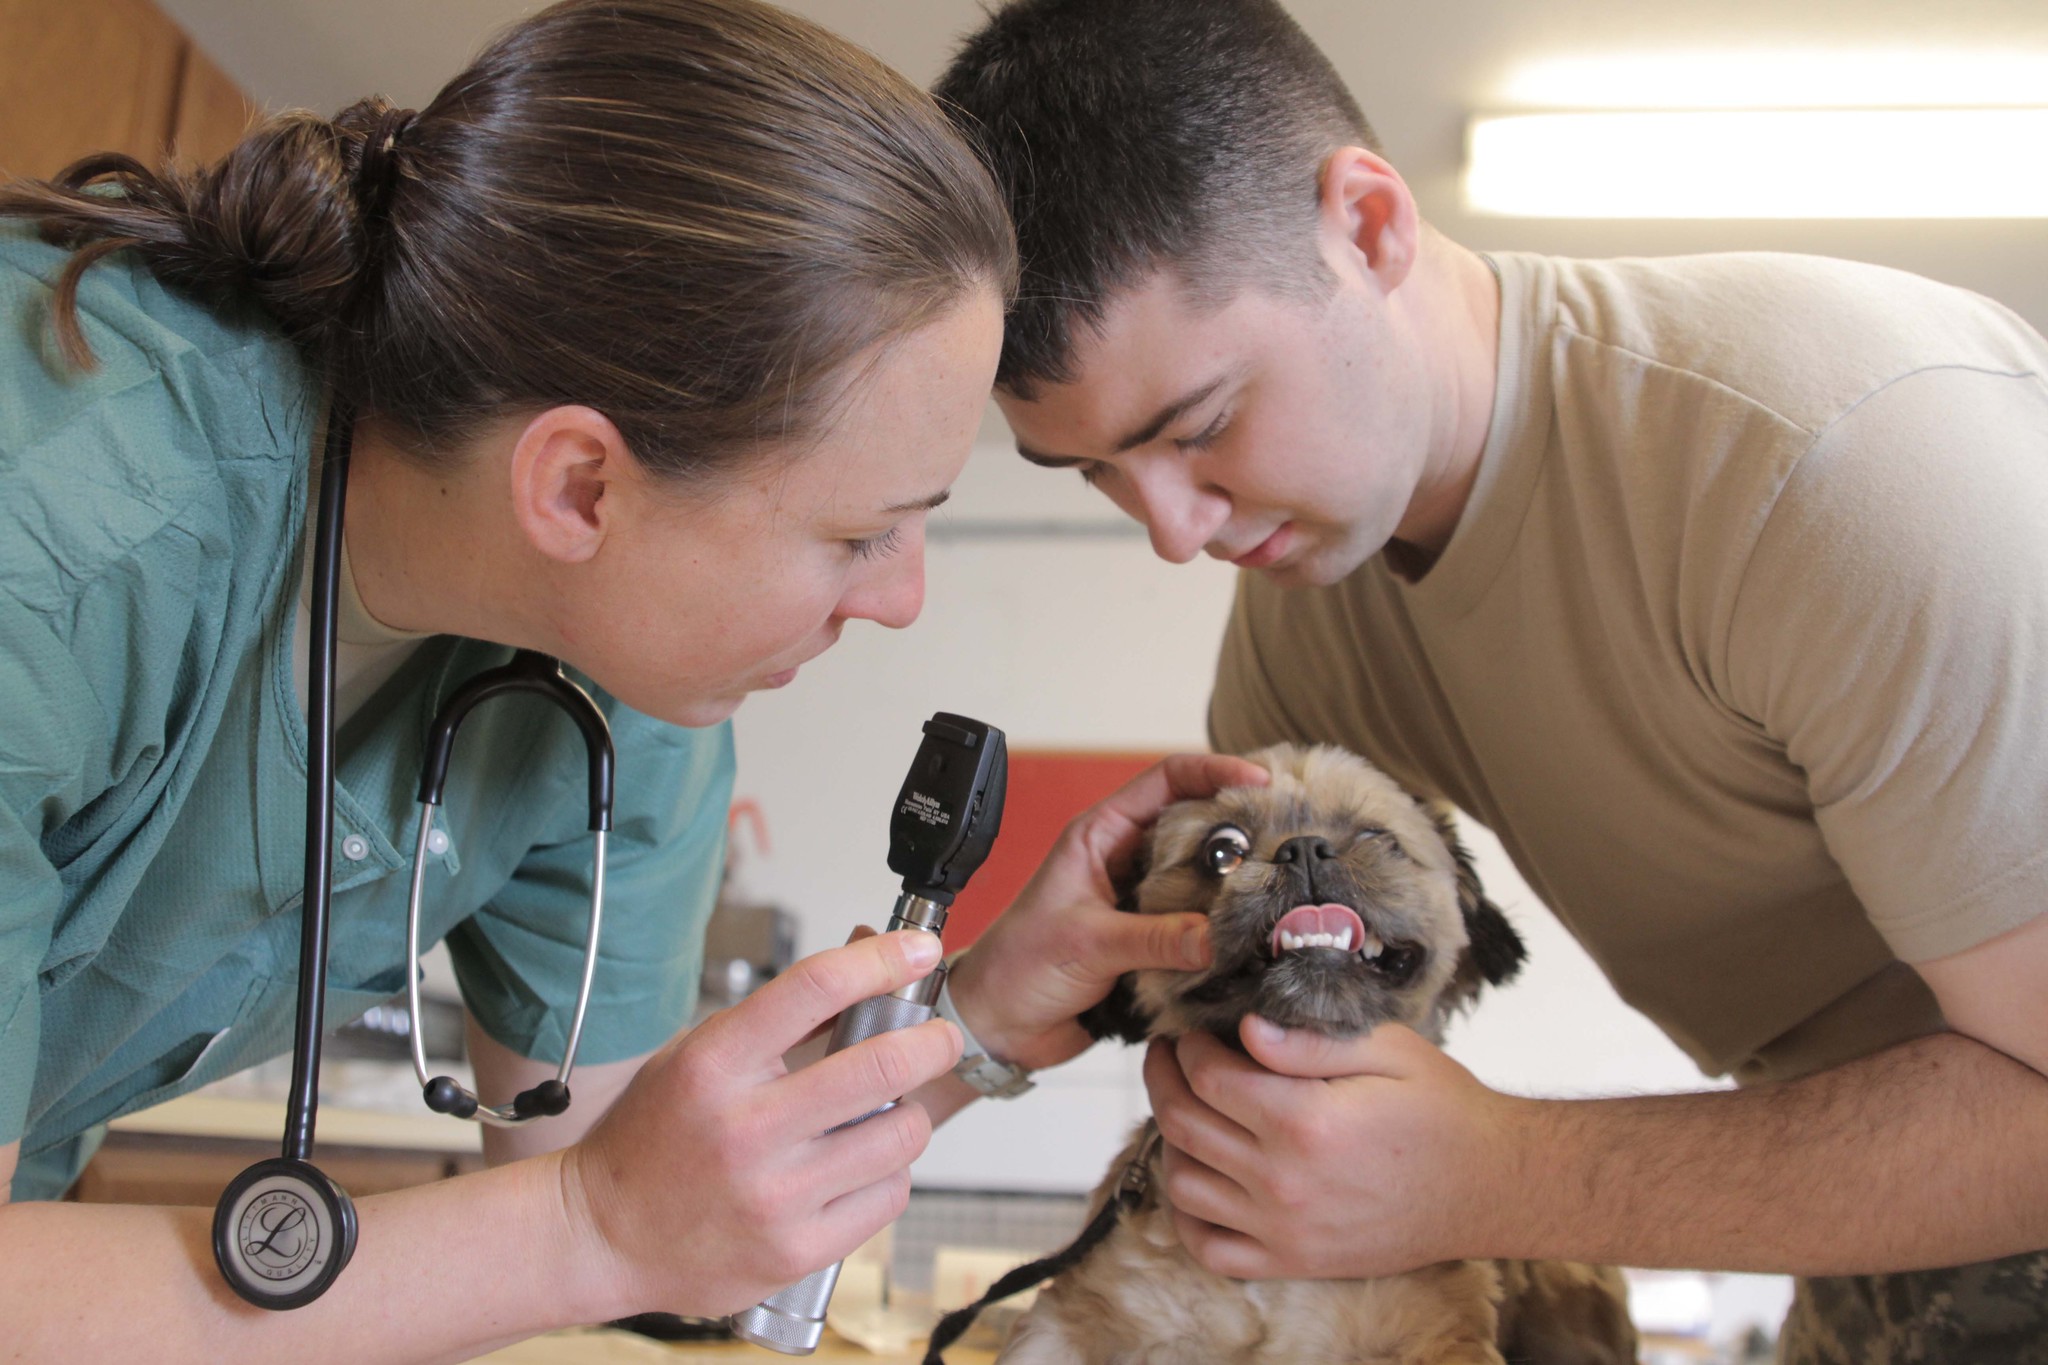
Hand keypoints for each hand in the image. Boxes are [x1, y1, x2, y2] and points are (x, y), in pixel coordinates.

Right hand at [559, 928, 961, 1316]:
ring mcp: (773, 1196)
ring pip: (898, 1134)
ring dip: (907, 1114)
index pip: (814, 988)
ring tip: (886, 1113)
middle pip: (879, 1065)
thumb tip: (866, 966)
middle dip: (930, 1042)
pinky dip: (887, 1174)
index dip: (880, 959)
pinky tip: (860, 1169)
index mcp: (713, 1065)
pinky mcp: (795, 1250)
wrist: (600, 1235)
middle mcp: (745, 1128)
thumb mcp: (697, 1055)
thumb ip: (779, 1020)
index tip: (916, 950)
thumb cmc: (651, 1139)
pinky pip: (887, 1197)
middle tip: (938, 1038)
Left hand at [946, 753, 1269, 1071]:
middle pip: (1198, 828)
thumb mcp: (1087, 943)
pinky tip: (1255, 941)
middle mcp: (1127, 863)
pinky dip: (1226, 934)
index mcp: (1101, 836)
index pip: (1167, 780)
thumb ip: (1154, 939)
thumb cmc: (1016, 968)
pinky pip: (1201, 930)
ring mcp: (1142, 904)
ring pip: (1205, 881)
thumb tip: (1219, 935)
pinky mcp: (1153, 945)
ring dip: (1238, 888)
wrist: (996, 1027)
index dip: (1215, 772)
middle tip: (1289, 839)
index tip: (1260, 781)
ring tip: (1282, 893)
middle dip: (1243, 830)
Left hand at [1144, 1019, 1521, 1278]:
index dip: (1188, 1047)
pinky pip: (1211, 1248)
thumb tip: (1245, 1029)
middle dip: (1163, 1080)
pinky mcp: (1293, 1261)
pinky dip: (1187, 1216)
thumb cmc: (1442, 1109)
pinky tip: (1197, 1179)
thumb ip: (1308, 1041)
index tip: (1192, 1032)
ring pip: (1184, 1184)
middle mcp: (1283, 1179)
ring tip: (1184, 1109)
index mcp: (1304, 1120)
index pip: (1206, 1077)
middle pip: (1183, 1124)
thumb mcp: (1387, 1050)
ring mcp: (1284, 1228)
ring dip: (1170, 1141)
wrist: (1489, 1185)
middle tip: (1167, 1057)